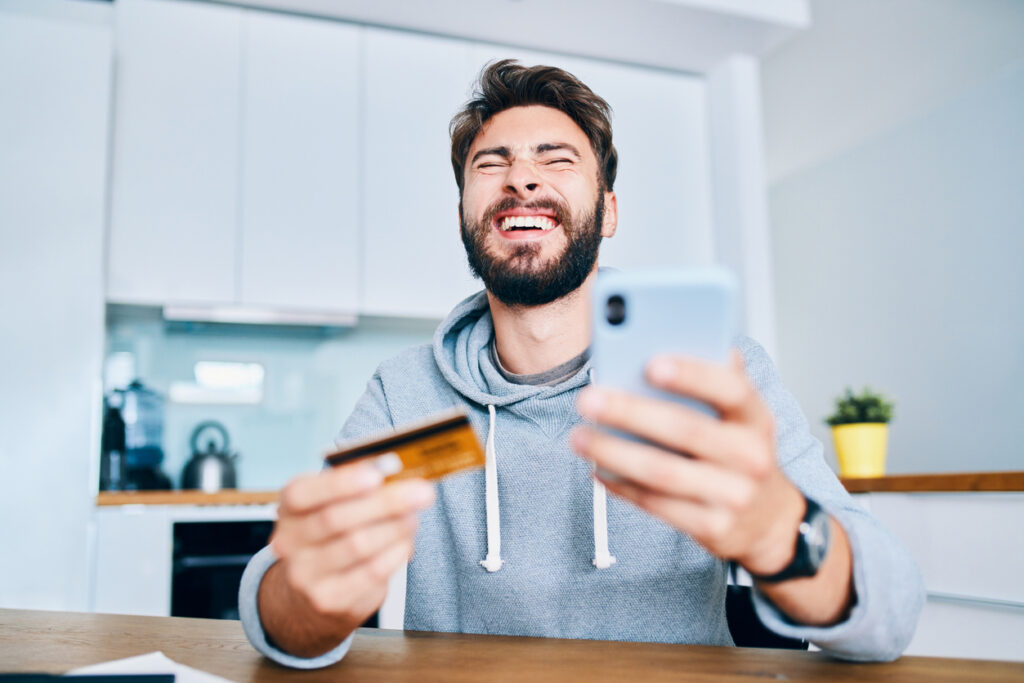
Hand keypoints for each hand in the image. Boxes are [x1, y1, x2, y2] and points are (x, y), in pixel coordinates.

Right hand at [260, 463, 434, 655]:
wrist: (313, 589)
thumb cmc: (332, 534)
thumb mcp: (334, 502)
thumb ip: (359, 482)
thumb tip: (394, 467)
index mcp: (289, 508)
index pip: (303, 493)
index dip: (341, 482)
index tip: (379, 473)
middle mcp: (289, 542)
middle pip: (336, 519)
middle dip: (385, 503)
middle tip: (421, 492)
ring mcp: (305, 575)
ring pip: (357, 545)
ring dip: (395, 528)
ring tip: (413, 517)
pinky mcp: (328, 600)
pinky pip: (371, 573)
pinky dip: (394, 554)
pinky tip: (405, 542)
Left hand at [571, 351, 803, 575]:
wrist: (770, 519)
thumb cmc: (740, 451)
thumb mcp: (740, 415)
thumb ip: (714, 378)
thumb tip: (676, 333)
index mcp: (756, 417)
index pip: (730, 389)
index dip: (692, 375)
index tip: (650, 362)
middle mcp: (751, 456)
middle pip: (684, 429)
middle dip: (630, 412)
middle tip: (588, 399)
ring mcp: (734, 496)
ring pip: (662, 472)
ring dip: (613, 453)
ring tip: (579, 437)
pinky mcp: (713, 527)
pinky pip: (656, 504)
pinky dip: (622, 486)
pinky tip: (598, 469)